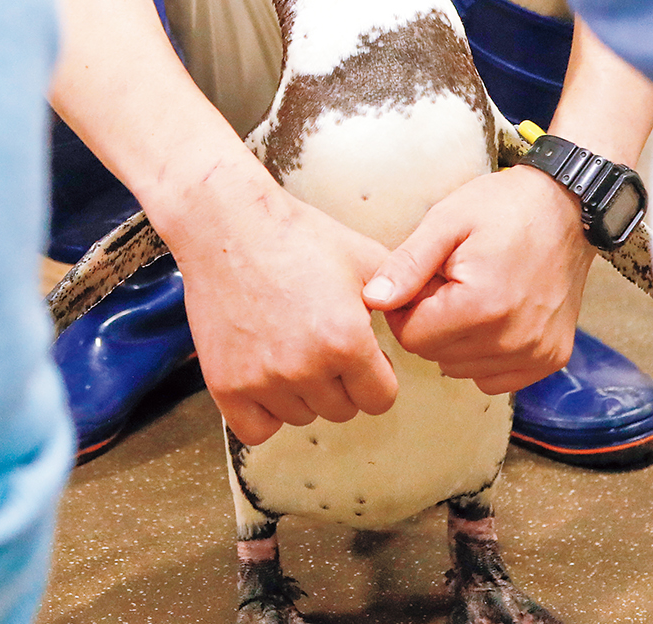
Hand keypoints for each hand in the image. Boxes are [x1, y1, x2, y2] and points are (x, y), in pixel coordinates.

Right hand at [165, 163, 400, 444]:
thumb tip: (426, 322)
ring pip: (302, 416)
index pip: (380, 399)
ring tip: (292, 346)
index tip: (363, 355)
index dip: (377, 375)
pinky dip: (265, 412)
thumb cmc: (295, 236)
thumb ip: (402, 298)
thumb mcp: (364, 258)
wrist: (227, 224)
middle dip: (341, 382)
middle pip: (342, 410)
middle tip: (323, 342)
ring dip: (303, 393)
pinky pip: (257, 429)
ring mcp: (262, 379)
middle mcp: (305, 367)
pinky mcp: (226, 385)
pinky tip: (268, 378)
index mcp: (346, 340)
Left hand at [359, 165, 595, 394]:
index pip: (412, 338)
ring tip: (475, 293)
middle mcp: (512, 339)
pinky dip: (484, 353)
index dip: (407, 308)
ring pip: (461, 368)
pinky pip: (494, 376)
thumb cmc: (505, 207)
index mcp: (481, 306)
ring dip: (457, 338)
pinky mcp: (551, 358)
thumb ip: (406, 265)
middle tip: (451, 281)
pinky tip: (494, 316)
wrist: (567, 207)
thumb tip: (373, 300)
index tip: (424, 279)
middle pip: (435, 355)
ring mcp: (536, 353)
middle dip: (432, 321)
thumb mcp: (446, 221)